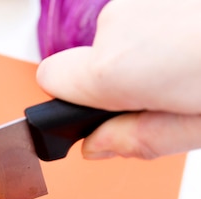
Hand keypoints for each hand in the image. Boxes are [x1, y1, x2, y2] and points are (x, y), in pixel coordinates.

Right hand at [37, 0, 200, 158]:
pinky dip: (169, 27)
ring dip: (151, 51)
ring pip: (125, 34)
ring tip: (194, 62)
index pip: (51, 79)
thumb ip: (139, 140)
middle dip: (123, 77)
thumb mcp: (197, 128)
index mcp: (114, 69)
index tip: (101, 109)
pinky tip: (196, 38)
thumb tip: (96, 145)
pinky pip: (148, 15)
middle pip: (93, 58)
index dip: (73, 99)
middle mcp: (118, 24)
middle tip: (172, 93)